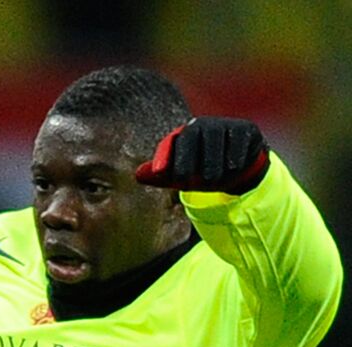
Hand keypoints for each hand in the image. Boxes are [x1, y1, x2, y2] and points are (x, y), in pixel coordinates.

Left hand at [135, 117, 269, 193]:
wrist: (237, 166)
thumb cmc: (202, 169)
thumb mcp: (180, 175)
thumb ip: (160, 176)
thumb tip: (138, 175)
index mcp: (184, 133)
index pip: (172, 142)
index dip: (164, 156)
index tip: (159, 172)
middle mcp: (204, 124)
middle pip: (193, 139)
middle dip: (189, 163)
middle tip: (188, 183)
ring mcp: (226, 124)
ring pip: (217, 144)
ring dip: (214, 166)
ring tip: (212, 181)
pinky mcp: (246, 129)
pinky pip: (238, 145)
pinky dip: (234, 161)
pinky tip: (233, 168)